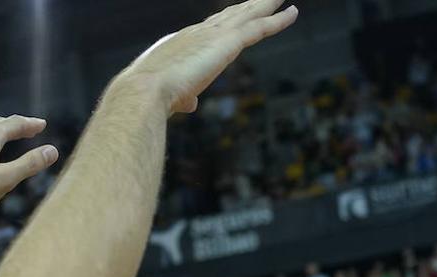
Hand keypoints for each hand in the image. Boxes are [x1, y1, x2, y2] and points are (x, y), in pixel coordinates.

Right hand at [118, 0, 297, 114]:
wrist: (144, 91)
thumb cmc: (150, 98)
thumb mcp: (170, 97)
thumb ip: (183, 97)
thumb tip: (188, 105)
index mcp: (183, 43)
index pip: (210, 29)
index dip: (224, 22)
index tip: (236, 17)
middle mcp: (198, 32)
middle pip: (231, 14)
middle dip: (248, 6)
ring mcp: (213, 35)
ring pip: (247, 14)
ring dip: (266, 4)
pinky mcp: (228, 43)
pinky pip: (259, 27)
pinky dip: (277, 20)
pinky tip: (292, 12)